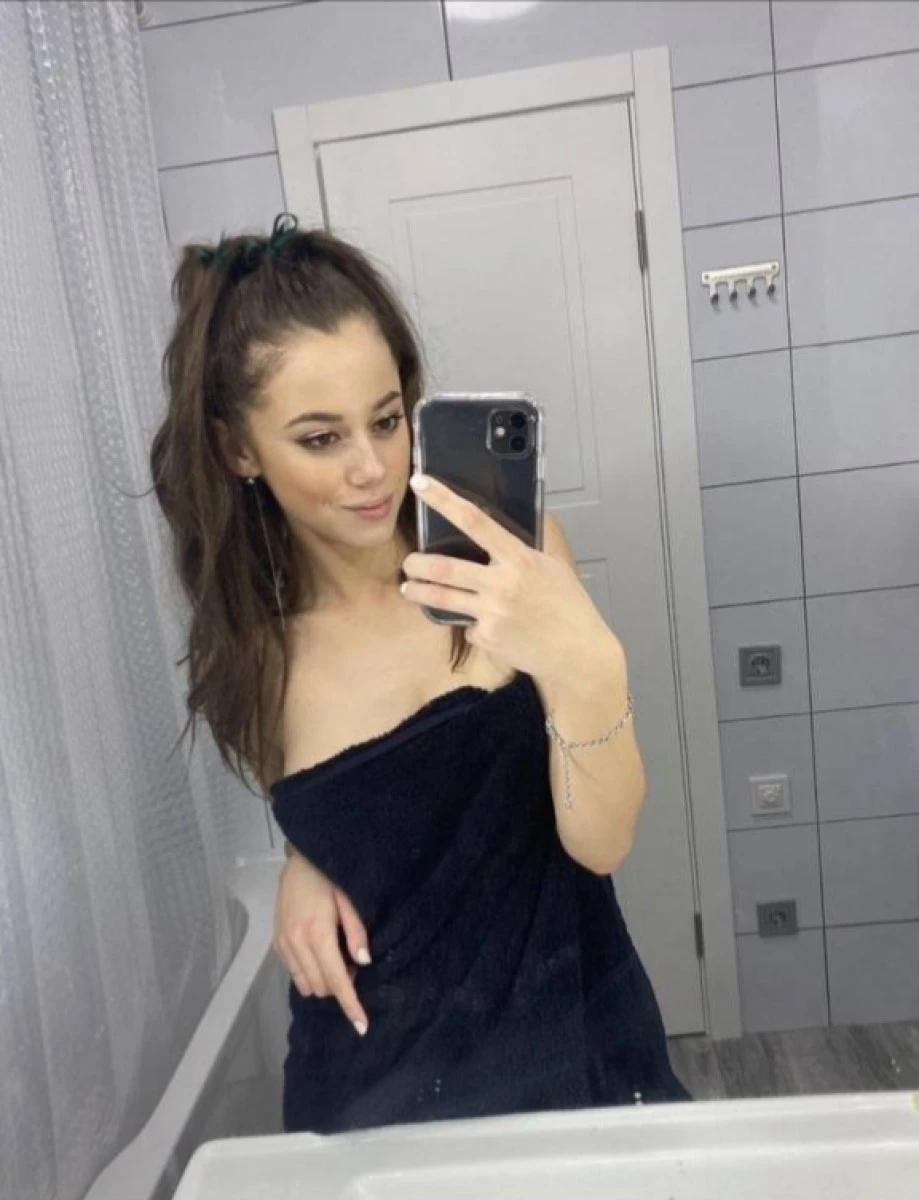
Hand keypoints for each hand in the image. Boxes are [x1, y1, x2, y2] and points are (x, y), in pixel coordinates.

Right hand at [273, 850, 370, 1035]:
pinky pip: (294, 973)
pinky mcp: (277, 943)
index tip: (361, 1026)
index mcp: (318, 933)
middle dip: (340, 986)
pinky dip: (310, 973)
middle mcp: (296, 943)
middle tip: (352, 961)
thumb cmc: (329, 877)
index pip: (336, 979)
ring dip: (324, 981)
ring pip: (306, 985)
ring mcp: (283, 944)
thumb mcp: (349, 899)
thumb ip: (356, 932)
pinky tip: (319, 954)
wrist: (298, 862)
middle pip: (321, 987)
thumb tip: (363, 963)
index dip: (350, 1004)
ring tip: (335, 957)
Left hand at [401, 475, 621, 684]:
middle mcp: (502, 583)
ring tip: (409, 589)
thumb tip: (515, 522)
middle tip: (409, 562)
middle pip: (444, 567)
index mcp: (519, 558)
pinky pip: (467, 628)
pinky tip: (488, 628)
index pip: (474, 521)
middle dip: (416, 563)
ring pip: (441, 598)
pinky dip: (472, 626)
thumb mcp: (553, 567)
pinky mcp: (488, 638)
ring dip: (418, 592)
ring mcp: (492, 613)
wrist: (578, 653)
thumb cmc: (570, 607)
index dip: (444, 500)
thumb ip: (526, 547)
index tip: (421, 484)